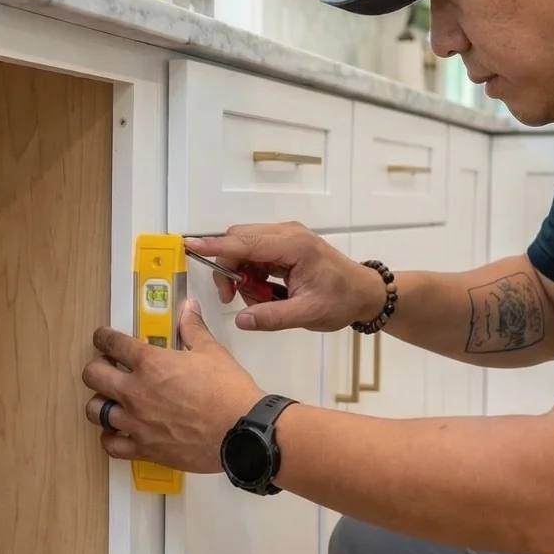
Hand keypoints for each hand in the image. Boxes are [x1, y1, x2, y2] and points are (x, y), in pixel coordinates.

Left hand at [82, 299, 264, 472]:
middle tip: (107, 367)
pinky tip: (118, 431)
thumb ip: (193, 329)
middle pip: (93, 375)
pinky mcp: (144, 448)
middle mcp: (136, 392)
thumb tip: (189, 308)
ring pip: (95, 410)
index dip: (103, 338)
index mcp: (152, 364)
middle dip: (96, 367)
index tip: (103, 338)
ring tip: (112, 400)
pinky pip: (110, 444)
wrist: (242, 431)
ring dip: (100, 401)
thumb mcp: (213, 352)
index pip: (113, 343)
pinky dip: (110, 437)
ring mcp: (136, 422)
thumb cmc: (229, 391)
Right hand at [186, 223, 385, 331]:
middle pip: (239, 241)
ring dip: (243, 274)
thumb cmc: (342, 301)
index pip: (244, 242)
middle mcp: (287, 234)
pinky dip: (253, 273)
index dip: (215, 247)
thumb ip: (273, 317)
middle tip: (235, 297)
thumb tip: (241, 320)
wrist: (364, 293)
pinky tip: (268, 292)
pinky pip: (256, 254)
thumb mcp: (307, 314)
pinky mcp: (286, 245)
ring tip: (262, 299)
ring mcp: (287, 237)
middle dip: (230, 269)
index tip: (189, 247)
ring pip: (245, 248)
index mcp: (293, 246)